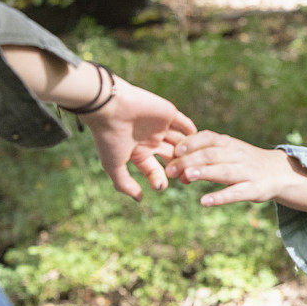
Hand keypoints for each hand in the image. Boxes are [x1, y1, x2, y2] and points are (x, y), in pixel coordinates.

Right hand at [81, 77, 196, 200]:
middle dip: (179, 168)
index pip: (154, 169)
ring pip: (181, 142)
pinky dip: (192, 133)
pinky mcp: (169, 113)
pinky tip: (197, 143)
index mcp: (138, 151)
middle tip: (186, 178)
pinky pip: (185, 124)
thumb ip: (124, 183)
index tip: (161, 186)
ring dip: (188, 153)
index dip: (159, 179)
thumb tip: (140, 199)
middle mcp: (151, 139)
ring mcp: (161, 126)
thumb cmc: (109, 137)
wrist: (110, 106)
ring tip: (194, 163)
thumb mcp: (113, 165)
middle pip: (171, 157)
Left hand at [165, 131, 306, 215]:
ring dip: (204, 172)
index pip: (209, 138)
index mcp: (230, 144)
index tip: (175, 149)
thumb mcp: (228, 151)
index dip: (191, 142)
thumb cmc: (244, 162)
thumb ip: (204, 152)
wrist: (280, 173)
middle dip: (189, 161)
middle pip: (212, 155)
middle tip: (170, 170)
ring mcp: (247, 172)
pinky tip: (205, 201)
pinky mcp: (255, 190)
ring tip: (186, 177)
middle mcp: (238, 155)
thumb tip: (173, 160)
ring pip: (224, 171)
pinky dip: (220, 197)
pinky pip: (236, 193)